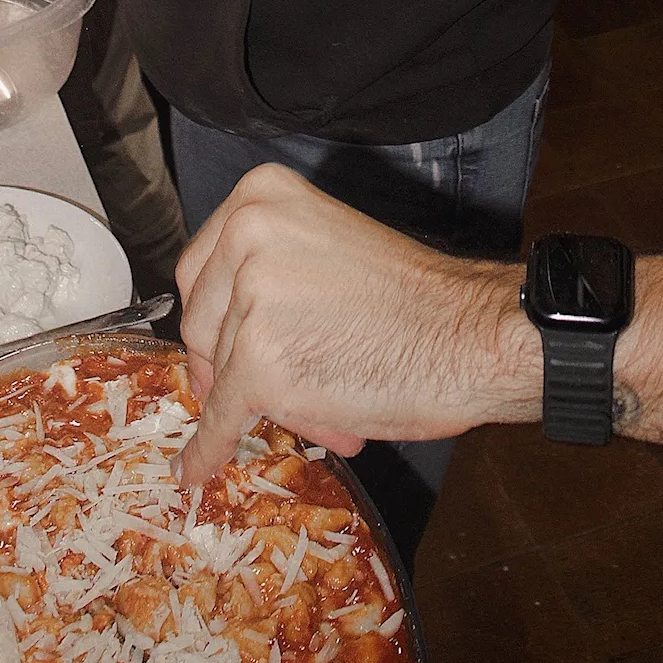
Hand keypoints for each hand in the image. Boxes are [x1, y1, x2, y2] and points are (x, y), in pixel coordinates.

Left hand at [175, 166, 538, 488]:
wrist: (464, 335)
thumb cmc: (411, 299)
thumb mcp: (323, 248)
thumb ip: (269, 270)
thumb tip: (223, 336)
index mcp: (261, 194)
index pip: (201, 267)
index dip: (212, 316)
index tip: (220, 346)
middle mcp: (245, 233)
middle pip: (198, 318)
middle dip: (222, 361)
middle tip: (264, 387)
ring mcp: (248, 299)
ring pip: (219, 370)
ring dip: (263, 400)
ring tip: (328, 406)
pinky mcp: (256, 362)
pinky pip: (221, 418)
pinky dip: (208, 448)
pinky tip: (197, 467)